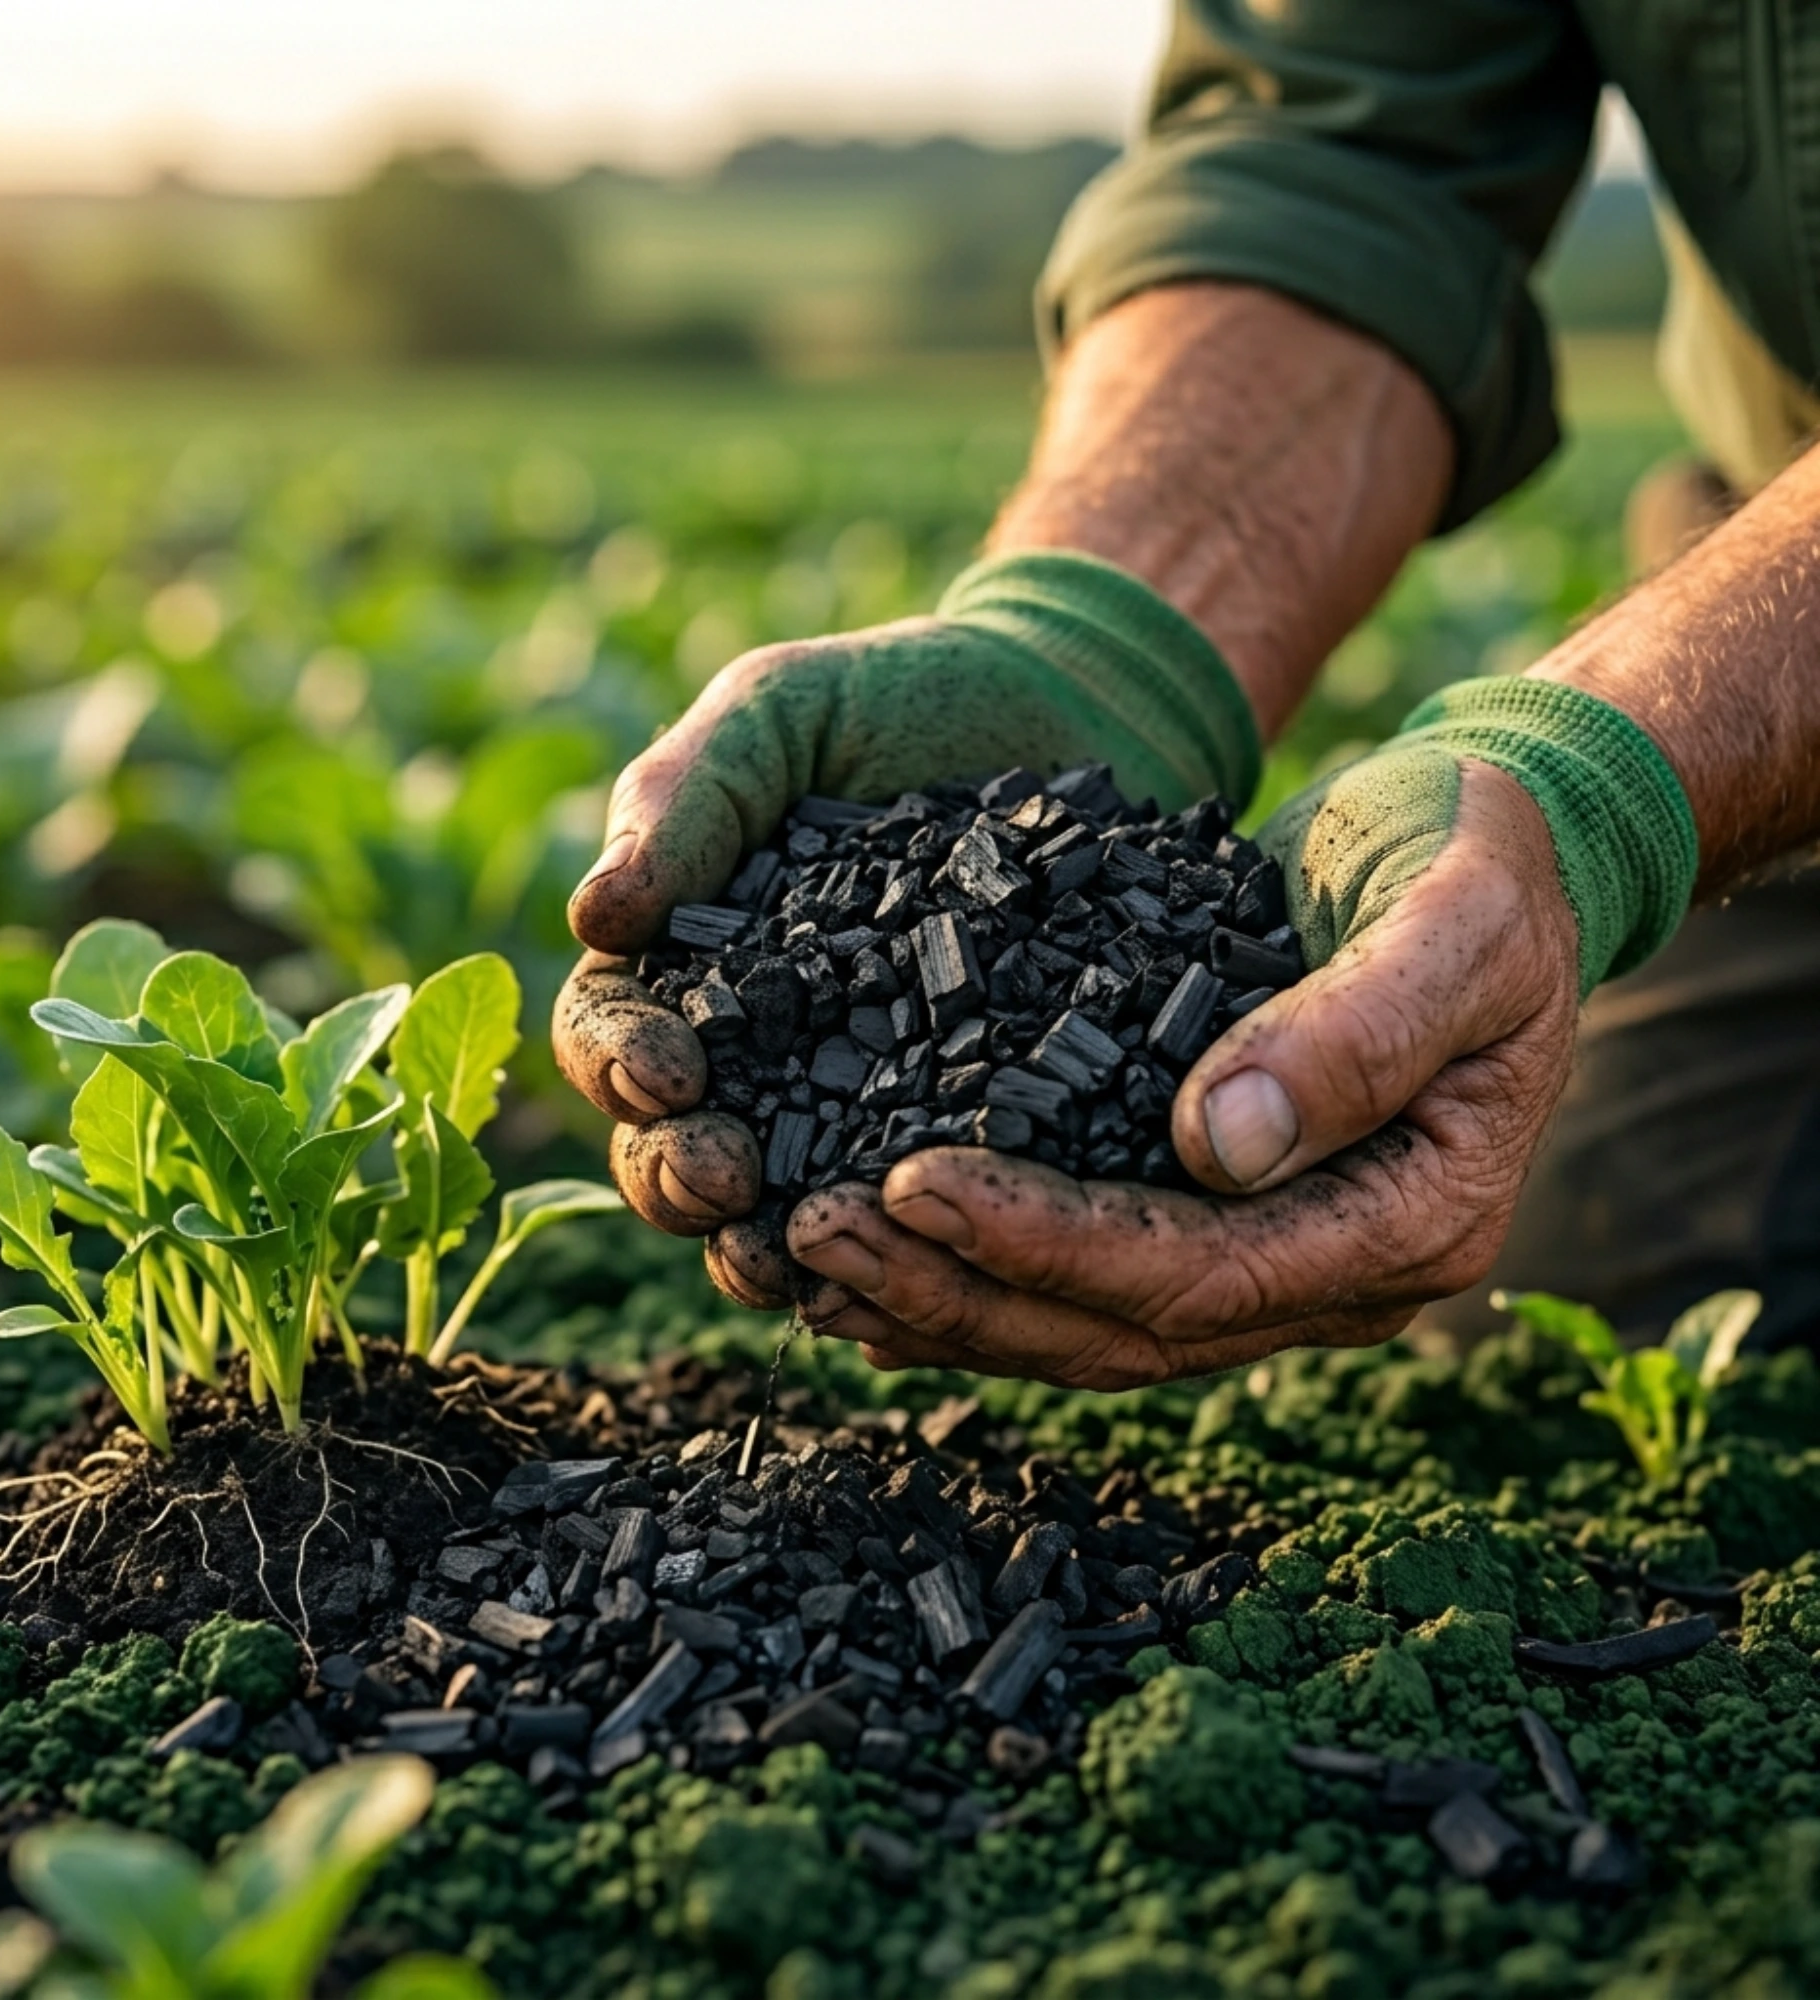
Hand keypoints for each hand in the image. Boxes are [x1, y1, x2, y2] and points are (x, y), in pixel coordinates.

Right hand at [553, 552, 1259, 1303]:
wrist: (1065, 705)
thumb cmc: (897, 696)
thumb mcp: (775, 713)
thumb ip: (684, 798)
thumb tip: (593, 916)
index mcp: (687, 961)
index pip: (611, 1033)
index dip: (618, 1066)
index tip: (665, 1075)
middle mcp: (756, 1048)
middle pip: (674, 1145)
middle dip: (678, 1176)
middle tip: (723, 1181)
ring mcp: (859, 1096)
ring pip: (778, 1202)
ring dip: (762, 1243)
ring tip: (786, 1258)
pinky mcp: (959, 1122)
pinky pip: (912, 1202)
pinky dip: (892, 1247)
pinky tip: (905, 1266)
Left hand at [785, 763, 1582, 1384]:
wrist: (1497, 852)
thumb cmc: (1485, 865)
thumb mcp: (1456, 920)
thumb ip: (1359, 1031)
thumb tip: (1215, 1147)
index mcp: (1409, 1222)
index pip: (1202, 1274)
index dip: (1052, 1243)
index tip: (917, 1185)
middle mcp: (1332, 1270)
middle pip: (1121, 1327)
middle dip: (959, 1289)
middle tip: (811, 1233)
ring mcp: (1272, 1255)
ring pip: (1085, 1324)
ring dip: (940, 1300)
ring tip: (801, 1256)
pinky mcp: (1211, 1213)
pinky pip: (1079, 1273)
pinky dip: (970, 1272)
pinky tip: (869, 1258)